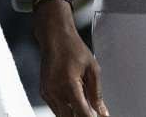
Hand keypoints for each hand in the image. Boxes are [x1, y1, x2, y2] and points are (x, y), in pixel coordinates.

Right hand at [34, 0, 108, 116]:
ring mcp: (47, 92)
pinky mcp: (44, 92)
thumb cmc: (72, 48)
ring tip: (84, 105)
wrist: (55, 36)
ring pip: (62, 116)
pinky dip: (66, 109)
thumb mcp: (92, 69)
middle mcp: (55, 91)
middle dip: (82, 116)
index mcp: (68, 85)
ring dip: (73, 114)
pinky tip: (74, 101)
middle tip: (91, 113)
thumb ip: (97, 94)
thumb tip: (102, 111)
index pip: (82, 114)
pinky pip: (56, 108)